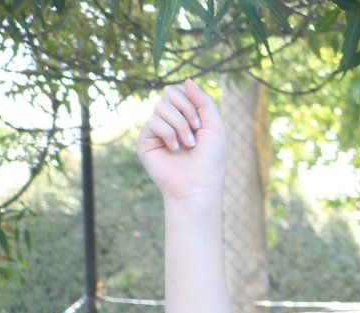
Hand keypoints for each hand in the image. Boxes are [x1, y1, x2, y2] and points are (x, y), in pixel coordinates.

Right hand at [136, 82, 224, 203]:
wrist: (198, 185)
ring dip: (180, 125)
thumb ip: (204, 101)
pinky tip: (174, 149)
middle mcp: (170, 121)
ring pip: (160, 106)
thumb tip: (186, 80)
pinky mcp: (145, 140)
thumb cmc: (211, 160)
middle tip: (195, 131)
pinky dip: (168, 134)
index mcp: (186, 116)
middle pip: (169, 92)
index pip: (180, 91)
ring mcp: (156, 130)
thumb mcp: (215, 126)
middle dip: (186, 110)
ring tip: (188, 145)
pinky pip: (153, 121)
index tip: (201, 124)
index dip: (191, 101)